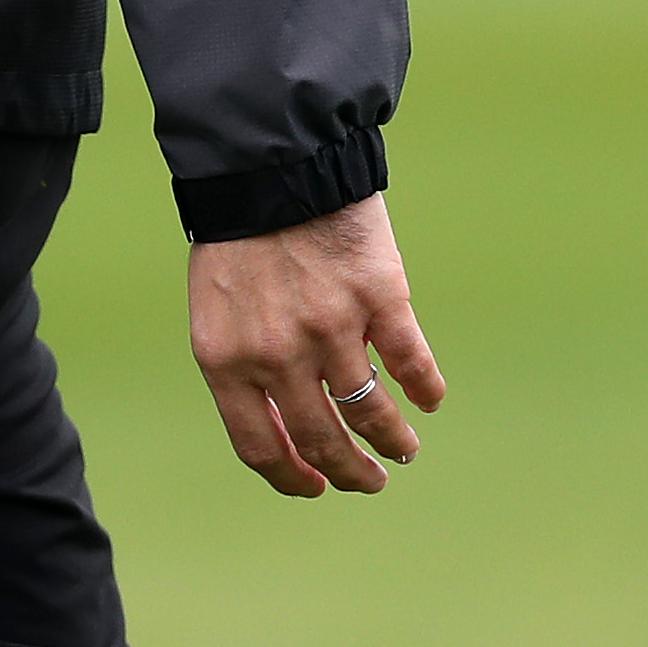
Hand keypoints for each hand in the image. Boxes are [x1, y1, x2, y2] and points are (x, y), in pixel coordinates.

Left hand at [187, 194, 443, 496]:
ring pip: (371, 412)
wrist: (272, 160)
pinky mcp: (379, 298)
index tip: (316, 486)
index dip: (293, 477)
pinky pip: (411, 362)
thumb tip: (284, 427)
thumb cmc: (240, 234)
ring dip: (392, 441)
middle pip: (321, 439)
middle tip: (370, 480)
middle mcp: (277, 354)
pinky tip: (430, 398)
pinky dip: (425, 387)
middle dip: (350, 472)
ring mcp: (331, 328)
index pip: (260, 446)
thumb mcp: (218, 308)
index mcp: (227, 359)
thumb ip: (242, 365)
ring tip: (403, 449)